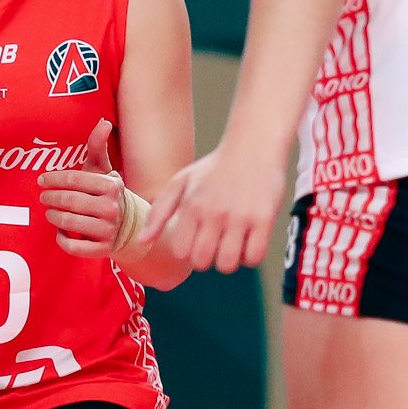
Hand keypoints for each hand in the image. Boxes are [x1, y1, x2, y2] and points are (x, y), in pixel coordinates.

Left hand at [40, 118, 126, 258]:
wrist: (135, 227)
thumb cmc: (111, 195)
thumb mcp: (106, 172)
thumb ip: (98, 147)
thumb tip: (103, 121)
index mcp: (112, 186)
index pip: (75, 180)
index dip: (54, 179)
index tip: (42, 180)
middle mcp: (111, 208)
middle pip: (69, 201)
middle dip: (51, 198)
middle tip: (43, 196)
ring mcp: (108, 230)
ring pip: (68, 223)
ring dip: (54, 217)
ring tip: (50, 212)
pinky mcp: (103, 250)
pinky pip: (74, 246)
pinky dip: (63, 239)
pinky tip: (61, 232)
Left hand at [133, 146, 285, 273]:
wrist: (254, 144)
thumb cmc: (216, 167)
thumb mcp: (181, 181)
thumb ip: (159, 212)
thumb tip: (142, 241)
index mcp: (192, 205)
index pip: (181, 251)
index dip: (190, 251)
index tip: (200, 239)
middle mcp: (214, 212)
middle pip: (203, 261)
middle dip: (208, 258)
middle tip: (217, 243)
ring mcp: (240, 217)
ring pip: (228, 264)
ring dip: (230, 260)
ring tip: (234, 243)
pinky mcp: (264, 219)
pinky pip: (254, 257)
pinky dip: (251, 256)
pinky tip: (250, 241)